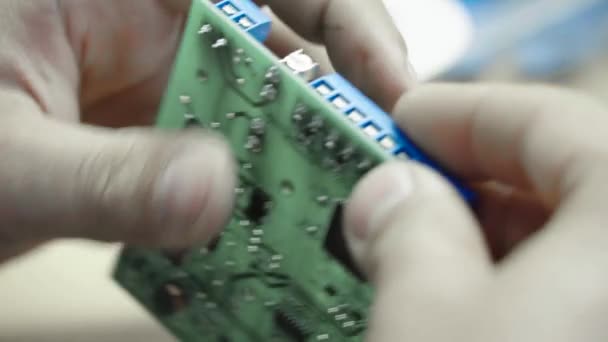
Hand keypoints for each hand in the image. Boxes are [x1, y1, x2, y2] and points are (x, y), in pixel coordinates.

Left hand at [0, 0, 411, 261]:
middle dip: (339, 105)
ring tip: (333, 212)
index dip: (347, 16)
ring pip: (268, 115)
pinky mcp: (166, 139)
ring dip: (302, 162)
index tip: (390, 82)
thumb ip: (103, 178)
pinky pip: (235, 161)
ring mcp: (169, 88)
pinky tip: (273, 232)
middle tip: (376, 166)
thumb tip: (212, 195)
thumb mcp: (7, 161)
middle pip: (289, 49)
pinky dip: (261, 196)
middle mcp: (163, 30)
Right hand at [344, 83, 607, 340]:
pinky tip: (468, 303)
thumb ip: (406, 229)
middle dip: (469, 180)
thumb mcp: (425, 316)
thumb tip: (392, 196)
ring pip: (572, 240)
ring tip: (422, 255)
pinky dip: (520, 285)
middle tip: (403, 189)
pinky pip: (582, 292)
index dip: (459, 112)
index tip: (405, 121)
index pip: (548, 121)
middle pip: (563, 179)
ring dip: (487, 237)